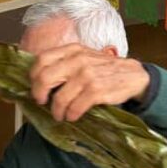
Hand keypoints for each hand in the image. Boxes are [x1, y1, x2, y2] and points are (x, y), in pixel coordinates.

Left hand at [29, 44, 148, 121]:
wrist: (133, 75)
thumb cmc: (102, 69)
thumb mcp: (83, 57)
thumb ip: (63, 63)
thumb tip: (37, 80)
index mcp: (71, 50)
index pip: (41, 60)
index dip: (33, 77)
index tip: (37, 87)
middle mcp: (77, 60)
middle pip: (44, 78)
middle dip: (39, 95)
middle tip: (42, 103)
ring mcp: (87, 75)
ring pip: (59, 98)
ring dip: (57, 111)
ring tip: (60, 115)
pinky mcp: (96, 90)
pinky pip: (75, 107)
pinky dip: (71, 115)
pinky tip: (72, 116)